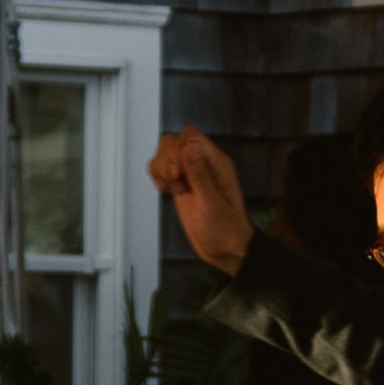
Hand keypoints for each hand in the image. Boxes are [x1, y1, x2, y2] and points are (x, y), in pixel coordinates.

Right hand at [149, 125, 253, 275]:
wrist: (224, 249)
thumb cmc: (225, 229)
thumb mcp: (211, 203)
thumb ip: (199, 175)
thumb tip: (188, 147)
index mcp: (216, 163)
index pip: (190, 135)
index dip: (179, 150)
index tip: (179, 173)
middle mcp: (203, 164)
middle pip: (174, 141)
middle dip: (167, 159)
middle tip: (176, 182)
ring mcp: (191, 173)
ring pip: (166, 152)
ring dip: (161, 168)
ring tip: (172, 187)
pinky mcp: (182, 184)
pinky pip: (163, 168)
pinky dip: (158, 175)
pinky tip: (165, 189)